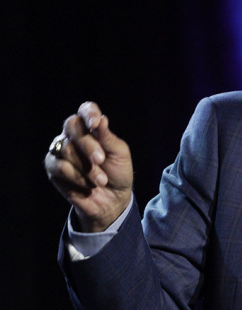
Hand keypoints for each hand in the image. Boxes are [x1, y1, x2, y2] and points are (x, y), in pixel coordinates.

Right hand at [44, 102, 133, 232]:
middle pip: (72, 126)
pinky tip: (88, 185)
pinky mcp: (53, 168)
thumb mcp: (120, 154)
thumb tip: (101, 119)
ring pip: (66, 148)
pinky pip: (60, 167)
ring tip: (101, 180)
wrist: (112, 199)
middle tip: (101, 160)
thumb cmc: (118, 172)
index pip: (85, 110)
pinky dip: (77, 177)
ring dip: (87, 168)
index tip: (96, 124)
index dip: (89, 113)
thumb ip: (108, 137)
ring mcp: (60, 150)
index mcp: (91, 128)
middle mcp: (73, 136)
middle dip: (88, 145)